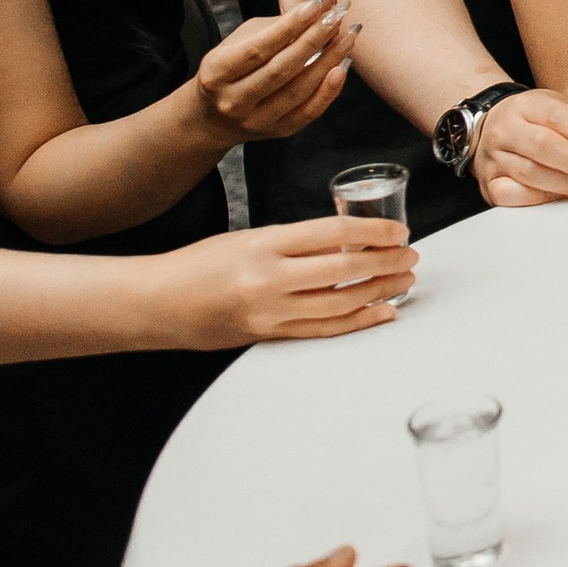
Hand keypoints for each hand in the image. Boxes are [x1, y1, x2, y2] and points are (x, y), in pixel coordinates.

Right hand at [154, 215, 414, 346]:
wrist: (156, 302)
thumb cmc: (200, 264)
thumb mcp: (248, 238)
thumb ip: (294, 242)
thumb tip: (347, 241)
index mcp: (263, 243)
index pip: (333, 232)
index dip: (373, 231)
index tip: (398, 230)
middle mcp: (268, 279)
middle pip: (344, 270)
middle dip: (385, 262)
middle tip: (411, 255)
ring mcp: (269, 312)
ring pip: (340, 303)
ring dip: (380, 292)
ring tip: (404, 281)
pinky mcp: (267, 336)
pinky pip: (323, 330)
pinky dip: (358, 321)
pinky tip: (382, 312)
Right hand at [192, 0, 359, 141]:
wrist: (215, 117)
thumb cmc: (231, 68)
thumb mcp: (241, 41)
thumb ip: (277, 25)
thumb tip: (319, 4)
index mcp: (216, 72)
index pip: (258, 48)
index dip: (289, 26)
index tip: (316, 4)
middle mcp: (233, 101)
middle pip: (280, 69)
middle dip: (314, 40)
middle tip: (338, 16)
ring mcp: (256, 120)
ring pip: (298, 90)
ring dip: (328, 61)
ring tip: (348, 36)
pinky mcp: (278, 131)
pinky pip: (309, 111)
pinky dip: (329, 89)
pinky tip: (343, 66)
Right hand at [475, 88, 567, 205]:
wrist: (489, 129)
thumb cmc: (534, 120)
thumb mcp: (560, 108)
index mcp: (528, 104)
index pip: (559, 116)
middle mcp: (507, 128)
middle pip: (545, 147)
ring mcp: (495, 157)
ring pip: (533, 174)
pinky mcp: (490, 183)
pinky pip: (515, 195)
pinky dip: (544, 198)